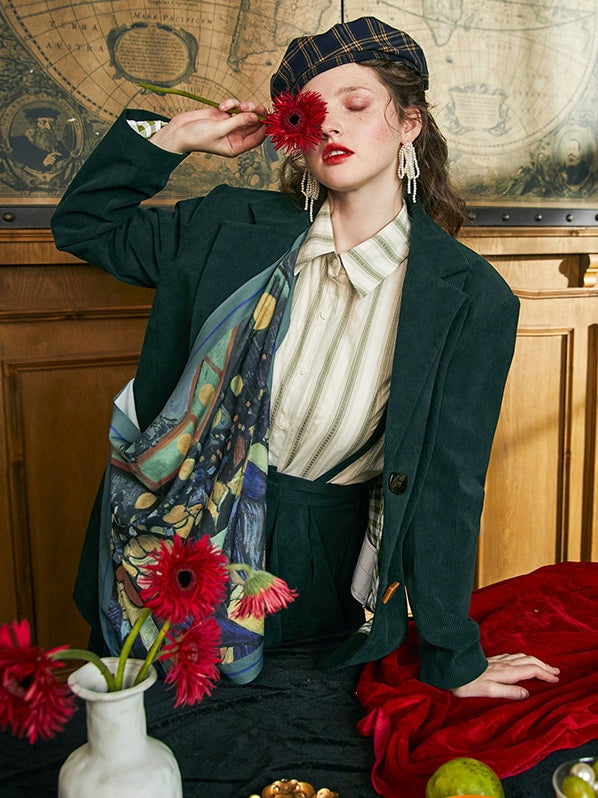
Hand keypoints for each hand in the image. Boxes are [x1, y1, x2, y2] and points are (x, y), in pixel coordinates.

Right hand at [149, 99, 267, 156]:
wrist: (179, 131)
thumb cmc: (196, 137)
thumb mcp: (219, 130)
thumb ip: (238, 122)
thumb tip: (255, 117)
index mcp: (236, 146)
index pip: (257, 138)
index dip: (264, 128)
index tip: (267, 117)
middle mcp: (235, 136)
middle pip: (253, 124)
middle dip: (254, 114)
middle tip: (255, 107)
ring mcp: (229, 125)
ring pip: (245, 113)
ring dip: (243, 107)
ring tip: (238, 106)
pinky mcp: (223, 115)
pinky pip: (234, 106)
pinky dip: (230, 104)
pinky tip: (222, 106)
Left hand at [451, 653, 559, 699]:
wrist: (452, 671)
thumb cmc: (469, 684)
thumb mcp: (489, 691)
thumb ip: (509, 691)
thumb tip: (527, 693)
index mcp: (507, 672)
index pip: (531, 670)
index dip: (545, 674)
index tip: (555, 679)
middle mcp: (504, 663)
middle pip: (530, 661)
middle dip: (544, 665)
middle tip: (556, 672)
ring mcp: (499, 660)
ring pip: (522, 657)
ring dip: (536, 661)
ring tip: (544, 666)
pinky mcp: (493, 660)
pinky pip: (514, 656)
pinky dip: (524, 658)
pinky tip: (522, 660)